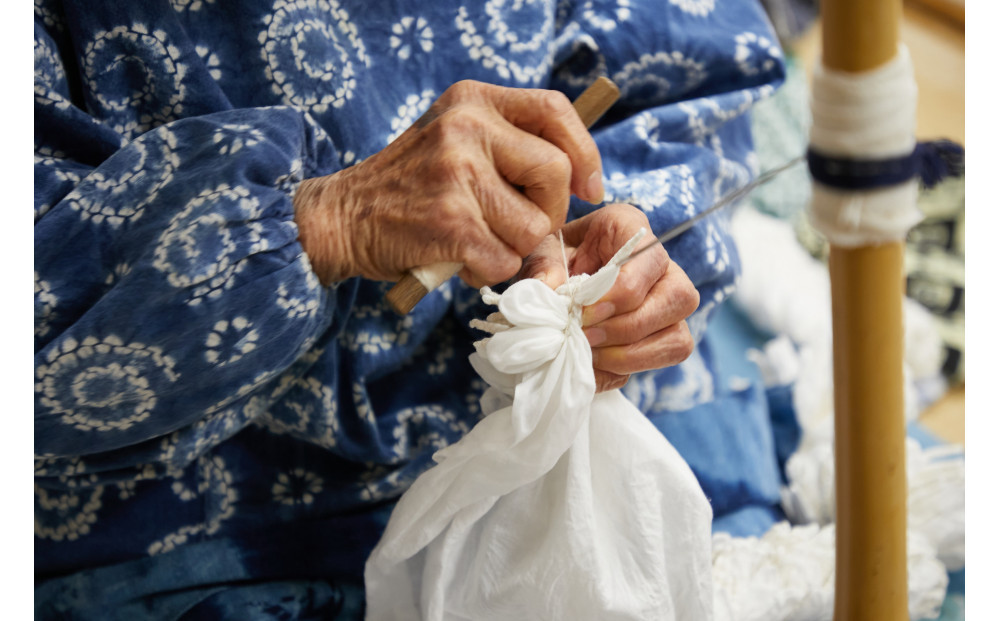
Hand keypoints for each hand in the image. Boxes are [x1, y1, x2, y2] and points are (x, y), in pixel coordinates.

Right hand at [292, 80, 603, 286]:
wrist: (340, 218)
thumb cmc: (408, 188)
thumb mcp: (452, 141)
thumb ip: (506, 148)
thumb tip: (579, 183)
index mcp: (472, 101)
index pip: (554, 109)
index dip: (584, 151)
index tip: (588, 188)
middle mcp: (466, 127)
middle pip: (555, 172)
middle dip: (548, 213)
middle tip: (517, 229)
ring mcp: (457, 172)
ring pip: (533, 227)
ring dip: (513, 251)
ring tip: (476, 245)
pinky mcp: (450, 221)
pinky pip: (505, 260)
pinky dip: (488, 272)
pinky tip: (460, 261)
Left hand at [521, 204, 699, 391]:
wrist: (558, 281)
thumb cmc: (555, 259)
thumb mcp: (541, 254)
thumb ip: (543, 268)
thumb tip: (549, 290)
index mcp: (631, 228)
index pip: (649, 257)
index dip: (621, 292)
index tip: (584, 311)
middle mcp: (663, 265)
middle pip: (677, 298)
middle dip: (627, 327)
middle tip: (586, 336)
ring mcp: (671, 303)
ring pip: (679, 335)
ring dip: (632, 353)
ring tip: (591, 353)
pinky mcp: (667, 334)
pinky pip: (667, 356)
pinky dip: (631, 367)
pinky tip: (598, 364)